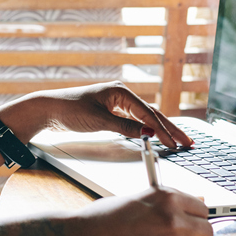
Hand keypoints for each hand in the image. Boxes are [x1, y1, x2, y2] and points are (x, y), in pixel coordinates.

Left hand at [0, 81, 194, 148]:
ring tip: (178, 141)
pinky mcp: (112, 112)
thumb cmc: (69, 110)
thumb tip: (149, 131)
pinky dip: (148, 129)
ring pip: (146, 117)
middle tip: (188, 143)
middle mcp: (121, 95)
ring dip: (161, 130)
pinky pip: (136, 121)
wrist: (48, 109)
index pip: (148, 113)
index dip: (163, 130)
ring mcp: (117, 103)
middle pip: (152, 113)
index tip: (175, 143)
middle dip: (171, 129)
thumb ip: (125, 127)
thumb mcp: (99, 121)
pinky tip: (157, 136)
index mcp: (120, 91)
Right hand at [67, 187, 212, 235]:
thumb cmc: (103, 218)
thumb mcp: (139, 199)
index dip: (194, 216)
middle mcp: (172, 220)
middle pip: (207, 232)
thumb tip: (198, 203)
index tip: (188, 220)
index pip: (203, 209)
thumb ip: (169, 202)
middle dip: (194, 235)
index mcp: (167, 198)